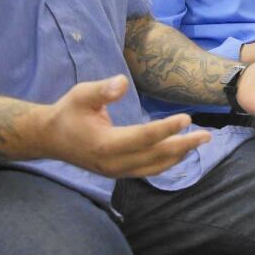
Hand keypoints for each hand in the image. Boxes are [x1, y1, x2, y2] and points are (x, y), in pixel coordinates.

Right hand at [41, 75, 211, 177]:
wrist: (49, 139)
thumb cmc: (67, 113)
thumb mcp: (80, 94)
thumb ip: (102, 90)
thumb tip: (123, 82)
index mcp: (105, 144)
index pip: (143, 138)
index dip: (166, 129)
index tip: (186, 118)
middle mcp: (113, 163)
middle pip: (155, 156)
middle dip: (183, 145)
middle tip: (206, 135)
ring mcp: (116, 171)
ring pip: (155, 167)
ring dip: (179, 155)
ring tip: (199, 142)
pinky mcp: (119, 172)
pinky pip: (149, 170)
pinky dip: (167, 162)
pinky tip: (181, 151)